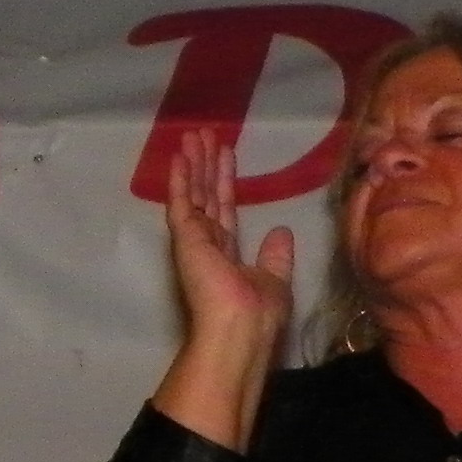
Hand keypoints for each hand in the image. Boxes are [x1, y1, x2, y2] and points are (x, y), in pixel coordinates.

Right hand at [165, 129, 297, 359]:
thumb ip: (276, 255)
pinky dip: (180, 179)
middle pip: (207, 196)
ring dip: (194, 163)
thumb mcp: (276, 279)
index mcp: (229, 255)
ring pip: (194, 193)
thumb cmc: (260, 311)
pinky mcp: (185, 239)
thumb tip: (281, 231)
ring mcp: (194, 241)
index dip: (224, 182)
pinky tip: (180, 156)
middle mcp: (209, 245)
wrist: (241, 327)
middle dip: (206, 165)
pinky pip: (181, 203)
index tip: (225, 155)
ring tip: (193, 135)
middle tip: (204, 135)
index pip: (225, 210)